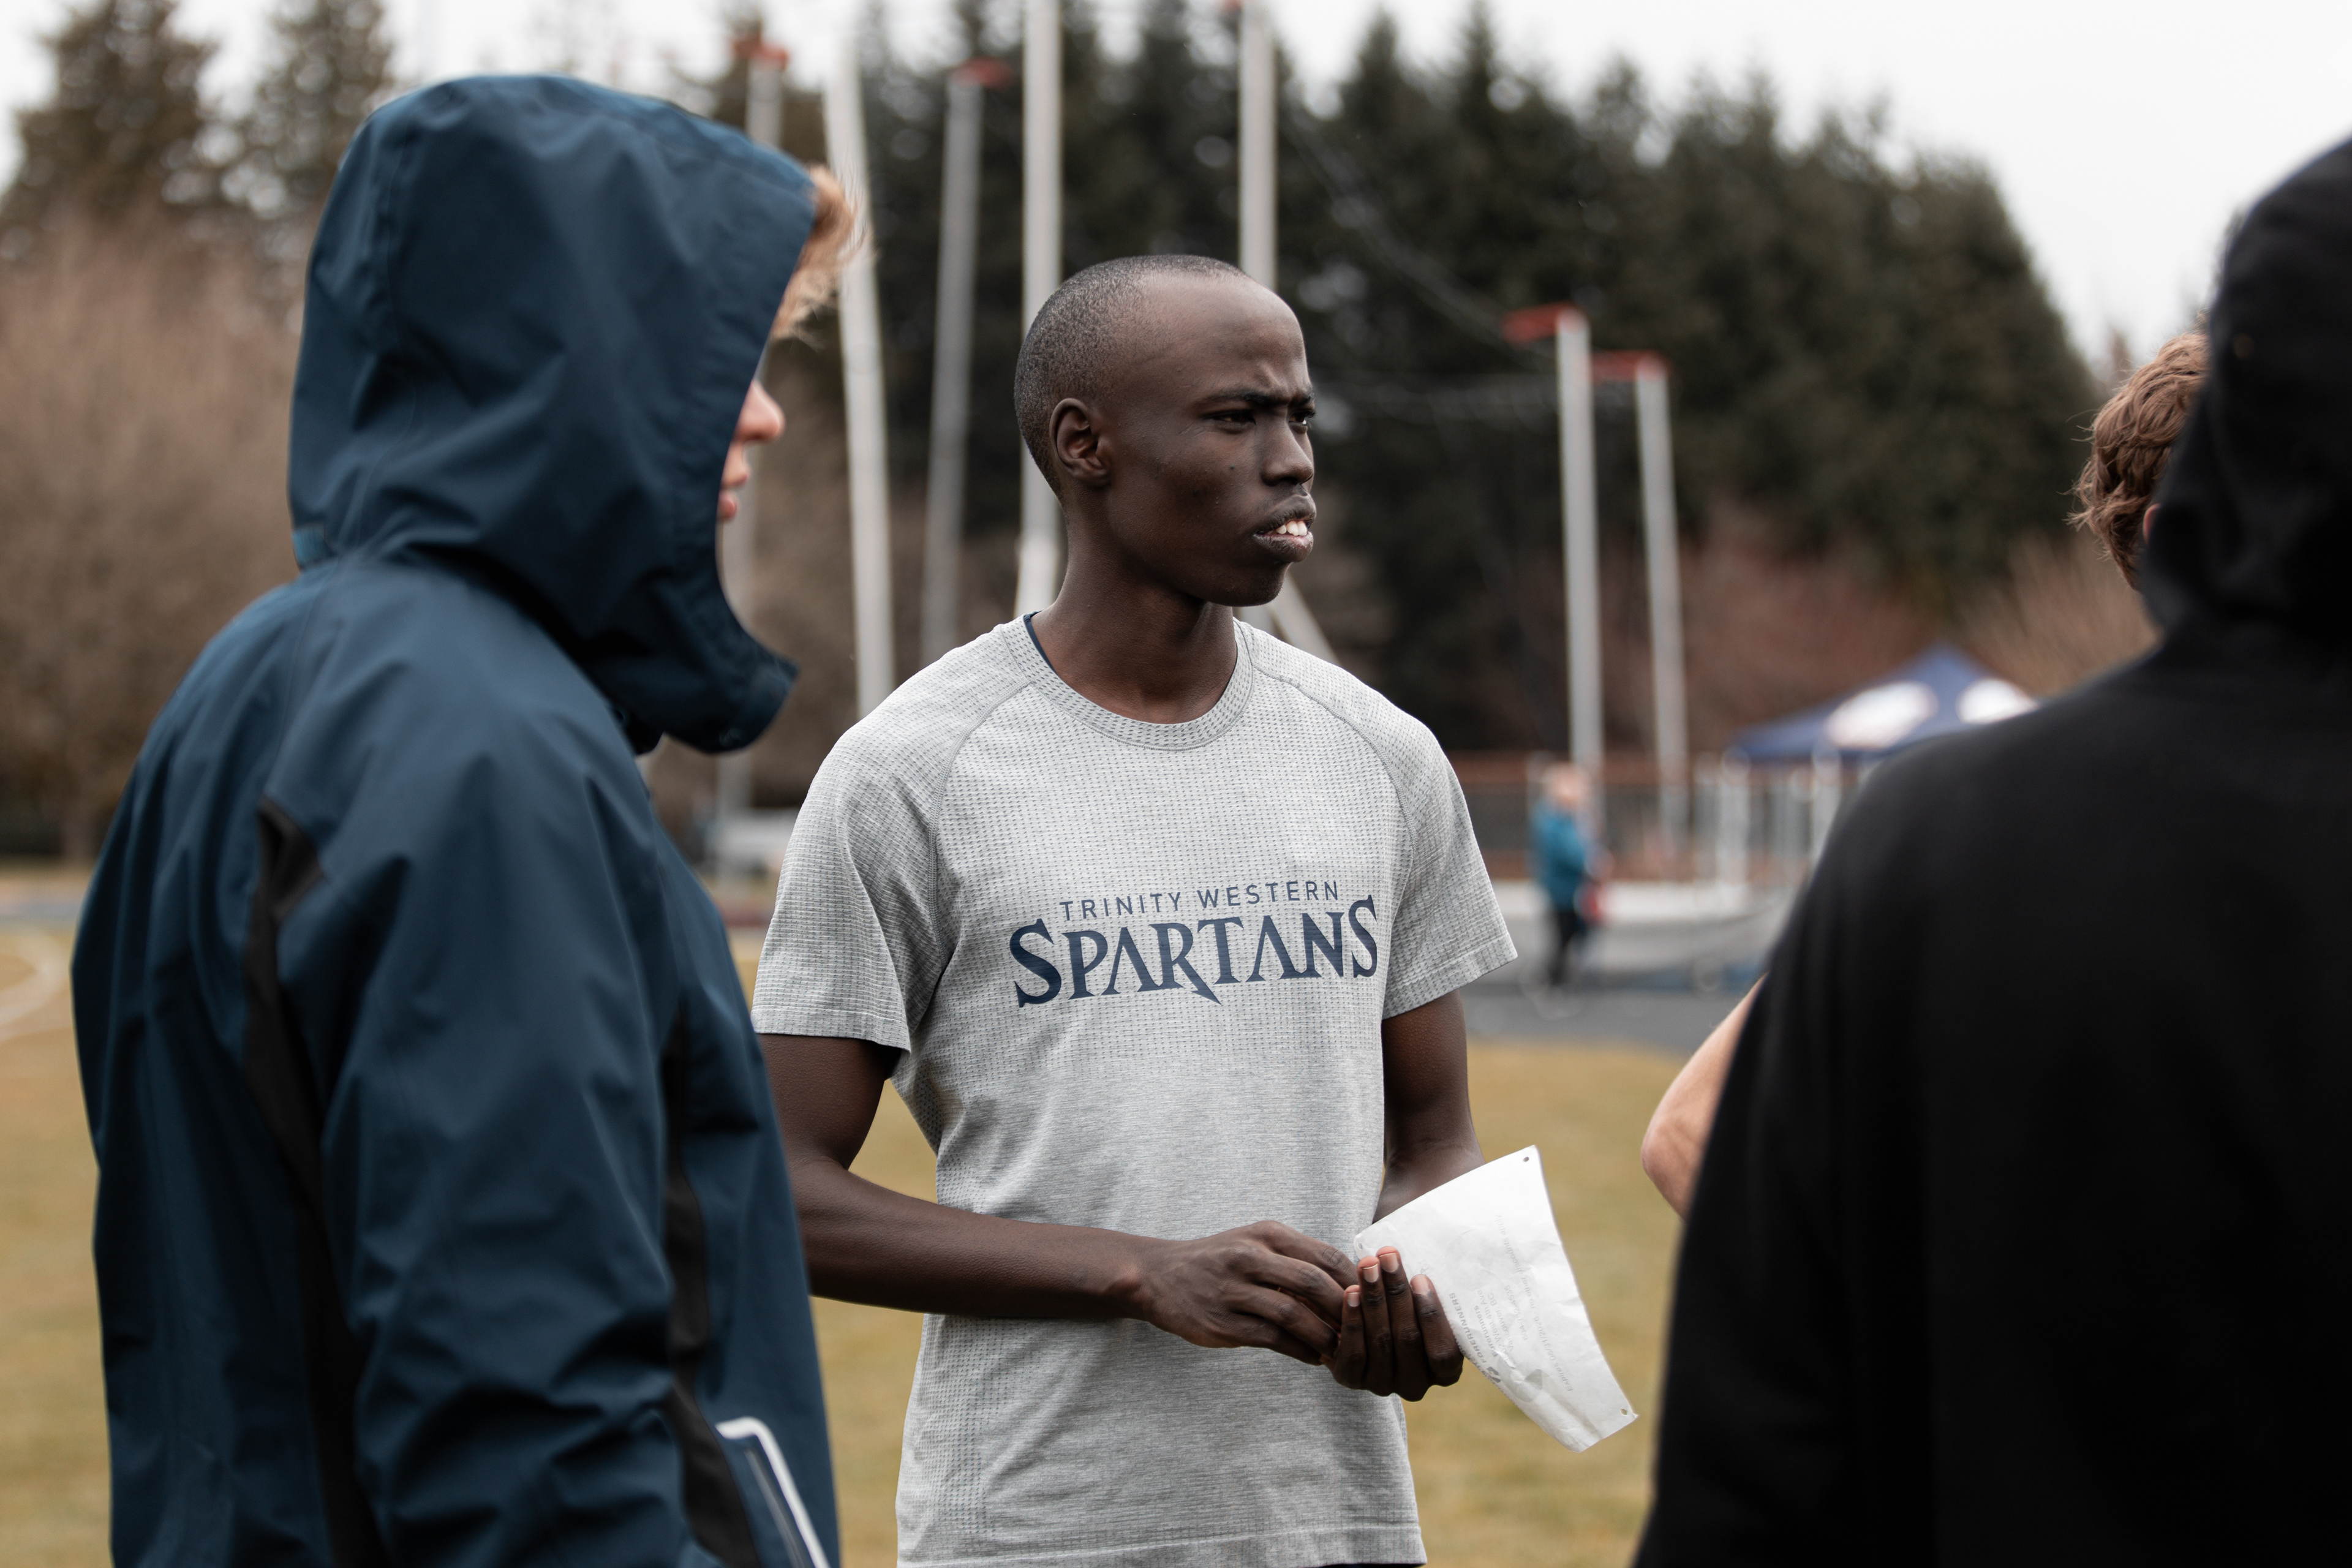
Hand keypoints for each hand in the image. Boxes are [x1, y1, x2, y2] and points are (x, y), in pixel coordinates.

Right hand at [1130, 1221, 1354, 1365]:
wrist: (1161, 1277)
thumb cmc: (1221, 1260)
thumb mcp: (1257, 1243)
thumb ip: (1298, 1258)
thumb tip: (1353, 1283)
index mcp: (1266, 1234)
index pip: (1324, 1254)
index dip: (1355, 1280)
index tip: (1373, 1299)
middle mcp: (1249, 1257)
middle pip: (1312, 1283)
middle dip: (1344, 1310)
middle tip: (1364, 1328)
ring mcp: (1233, 1290)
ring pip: (1293, 1315)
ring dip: (1324, 1336)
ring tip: (1342, 1348)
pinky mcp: (1222, 1323)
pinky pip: (1271, 1339)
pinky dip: (1299, 1350)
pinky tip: (1314, 1357)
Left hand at [1325, 1247, 1463, 1399]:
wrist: (1366, 1324)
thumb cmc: (1406, 1309)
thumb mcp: (1424, 1306)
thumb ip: (1428, 1294)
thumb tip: (1430, 1258)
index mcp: (1444, 1373)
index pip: (1443, 1353)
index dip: (1432, 1316)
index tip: (1420, 1277)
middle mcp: (1415, 1385)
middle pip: (1408, 1339)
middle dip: (1397, 1293)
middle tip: (1388, 1256)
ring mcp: (1383, 1385)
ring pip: (1380, 1341)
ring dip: (1374, 1298)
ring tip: (1368, 1265)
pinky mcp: (1352, 1380)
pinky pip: (1353, 1351)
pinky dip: (1353, 1318)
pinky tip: (1351, 1292)